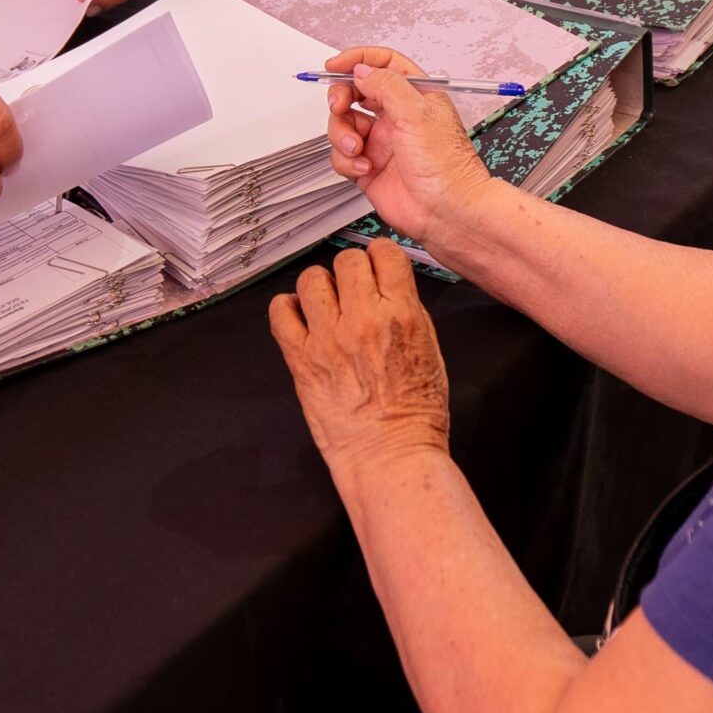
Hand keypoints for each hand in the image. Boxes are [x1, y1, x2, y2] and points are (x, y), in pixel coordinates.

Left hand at [270, 242, 452, 481]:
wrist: (390, 458)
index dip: (380, 257)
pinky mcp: (301, 360)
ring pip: (311, 278)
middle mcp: (363, 320)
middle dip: (352, 271)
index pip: (385, 254)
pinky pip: (280, 312)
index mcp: (402, 315)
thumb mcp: (431, 351)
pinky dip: (287, 308)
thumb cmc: (416, 416)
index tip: (377, 266)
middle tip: (354, 290)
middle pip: (348, 261)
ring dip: (320, 286)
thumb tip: (387, 288)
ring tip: (326, 304)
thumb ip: (408, 312)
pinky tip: (300, 317)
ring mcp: (327, 339)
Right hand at [322, 47, 495, 249]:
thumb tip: (362, 70)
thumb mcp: (417, 113)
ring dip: (342, 134)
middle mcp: (396, 116)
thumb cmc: (447, 167)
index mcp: (414, 96)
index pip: (383, 64)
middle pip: (355, 93)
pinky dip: (346, 160)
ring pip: (343, 125)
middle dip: (341, 98)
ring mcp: (381, 142)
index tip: (334, 65)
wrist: (447, 212)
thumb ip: (387, 85)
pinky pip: (342, 155)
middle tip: (339, 106)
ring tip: (357, 148)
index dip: (357, 60)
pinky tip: (364, 168)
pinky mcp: (368, 167)